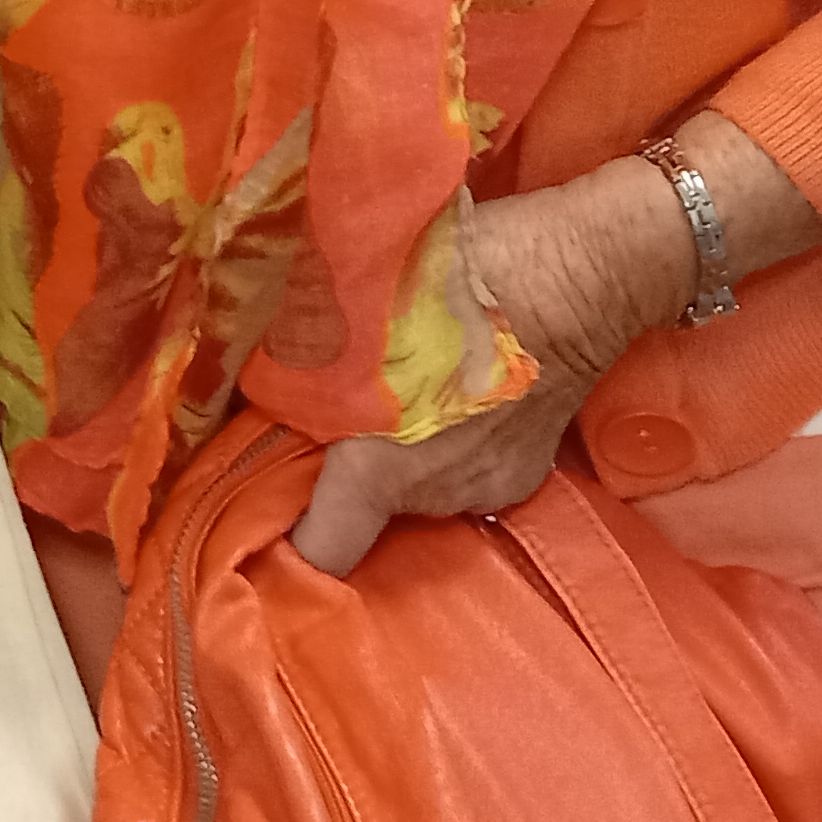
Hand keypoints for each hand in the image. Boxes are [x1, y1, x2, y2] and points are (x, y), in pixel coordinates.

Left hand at [287, 155, 693, 574]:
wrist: (578, 271)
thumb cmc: (452, 275)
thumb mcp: (343, 295)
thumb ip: (287, 346)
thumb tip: (242, 370)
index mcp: (380, 469)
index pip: (319, 550)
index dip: (281, 538)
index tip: (256, 512)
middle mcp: (435, 499)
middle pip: (362, 508)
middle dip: (333, 469)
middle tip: (313, 411)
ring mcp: (488, 489)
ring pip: (413, 484)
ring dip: (391, 450)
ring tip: (382, 389)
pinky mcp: (525, 472)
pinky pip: (457, 468)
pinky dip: (439, 440)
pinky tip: (438, 389)